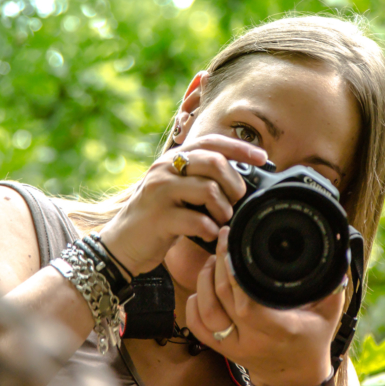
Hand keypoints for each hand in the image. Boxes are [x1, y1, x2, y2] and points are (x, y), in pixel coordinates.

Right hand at [98, 134, 266, 276]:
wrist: (120, 243)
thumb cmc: (158, 217)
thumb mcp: (178, 191)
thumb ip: (201, 179)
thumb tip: (241, 179)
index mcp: (173, 159)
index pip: (212, 142)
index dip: (241, 148)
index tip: (264, 158)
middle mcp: (165, 169)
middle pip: (214, 162)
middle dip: (235, 183)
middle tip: (236, 200)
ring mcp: (160, 192)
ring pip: (209, 190)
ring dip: (224, 209)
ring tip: (221, 219)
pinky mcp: (158, 218)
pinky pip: (197, 220)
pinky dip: (210, 229)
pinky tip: (209, 234)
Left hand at [186, 227, 345, 385]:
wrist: (297, 375)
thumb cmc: (314, 336)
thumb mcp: (330, 310)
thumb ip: (332, 282)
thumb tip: (336, 252)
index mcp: (279, 329)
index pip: (248, 303)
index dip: (236, 274)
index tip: (236, 245)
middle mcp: (252, 340)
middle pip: (222, 298)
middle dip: (219, 262)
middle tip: (225, 238)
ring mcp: (234, 346)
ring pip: (205, 310)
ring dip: (205, 279)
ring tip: (216, 258)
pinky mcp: (222, 349)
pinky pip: (196, 326)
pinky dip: (194, 302)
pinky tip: (204, 285)